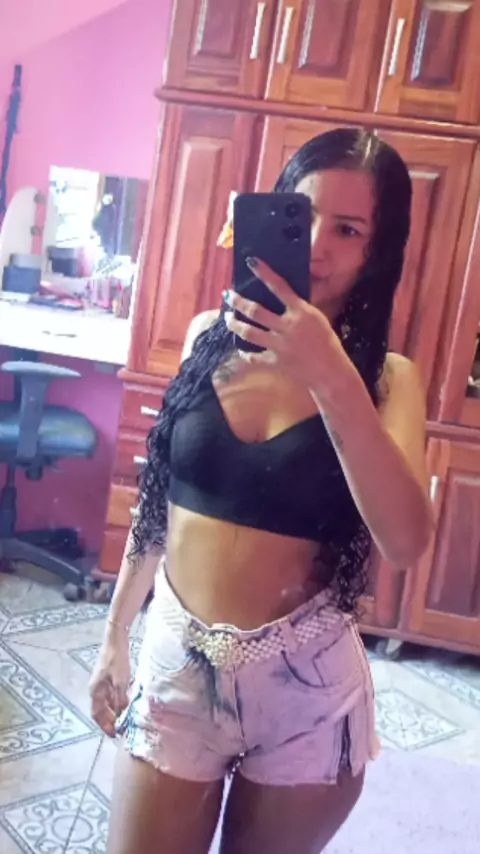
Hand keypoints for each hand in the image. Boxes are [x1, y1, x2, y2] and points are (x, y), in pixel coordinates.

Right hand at [89, 630, 129, 736]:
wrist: (116, 639)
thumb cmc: (116, 660)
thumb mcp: (120, 682)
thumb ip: (120, 699)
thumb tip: (121, 715)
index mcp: (95, 691)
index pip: (97, 714)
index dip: (104, 725)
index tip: (115, 734)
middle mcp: (97, 689)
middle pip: (103, 710)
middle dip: (112, 719)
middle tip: (124, 727)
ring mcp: (103, 683)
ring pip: (109, 702)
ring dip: (117, 710)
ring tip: (128, 717)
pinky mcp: (110, 677)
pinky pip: (114, 694)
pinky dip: (120, 700)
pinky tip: (130, 702)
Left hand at [224, 257, 346, 391]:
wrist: (330, 372)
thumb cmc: (327, 343)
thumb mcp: (317, 318)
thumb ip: (299, 308)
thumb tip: (283, 295)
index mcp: (301, 312)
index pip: (280, 287)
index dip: (264, 273)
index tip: (251, 262)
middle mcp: (287, 326)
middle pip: (255, 311)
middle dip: (238, 302)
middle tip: (228, 295)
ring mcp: (279, 345)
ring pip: (249, 333)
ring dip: (234, 324)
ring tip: (227, 319)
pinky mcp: (275, 362)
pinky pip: (254, 357)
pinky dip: (246, 354)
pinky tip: (241, 349)